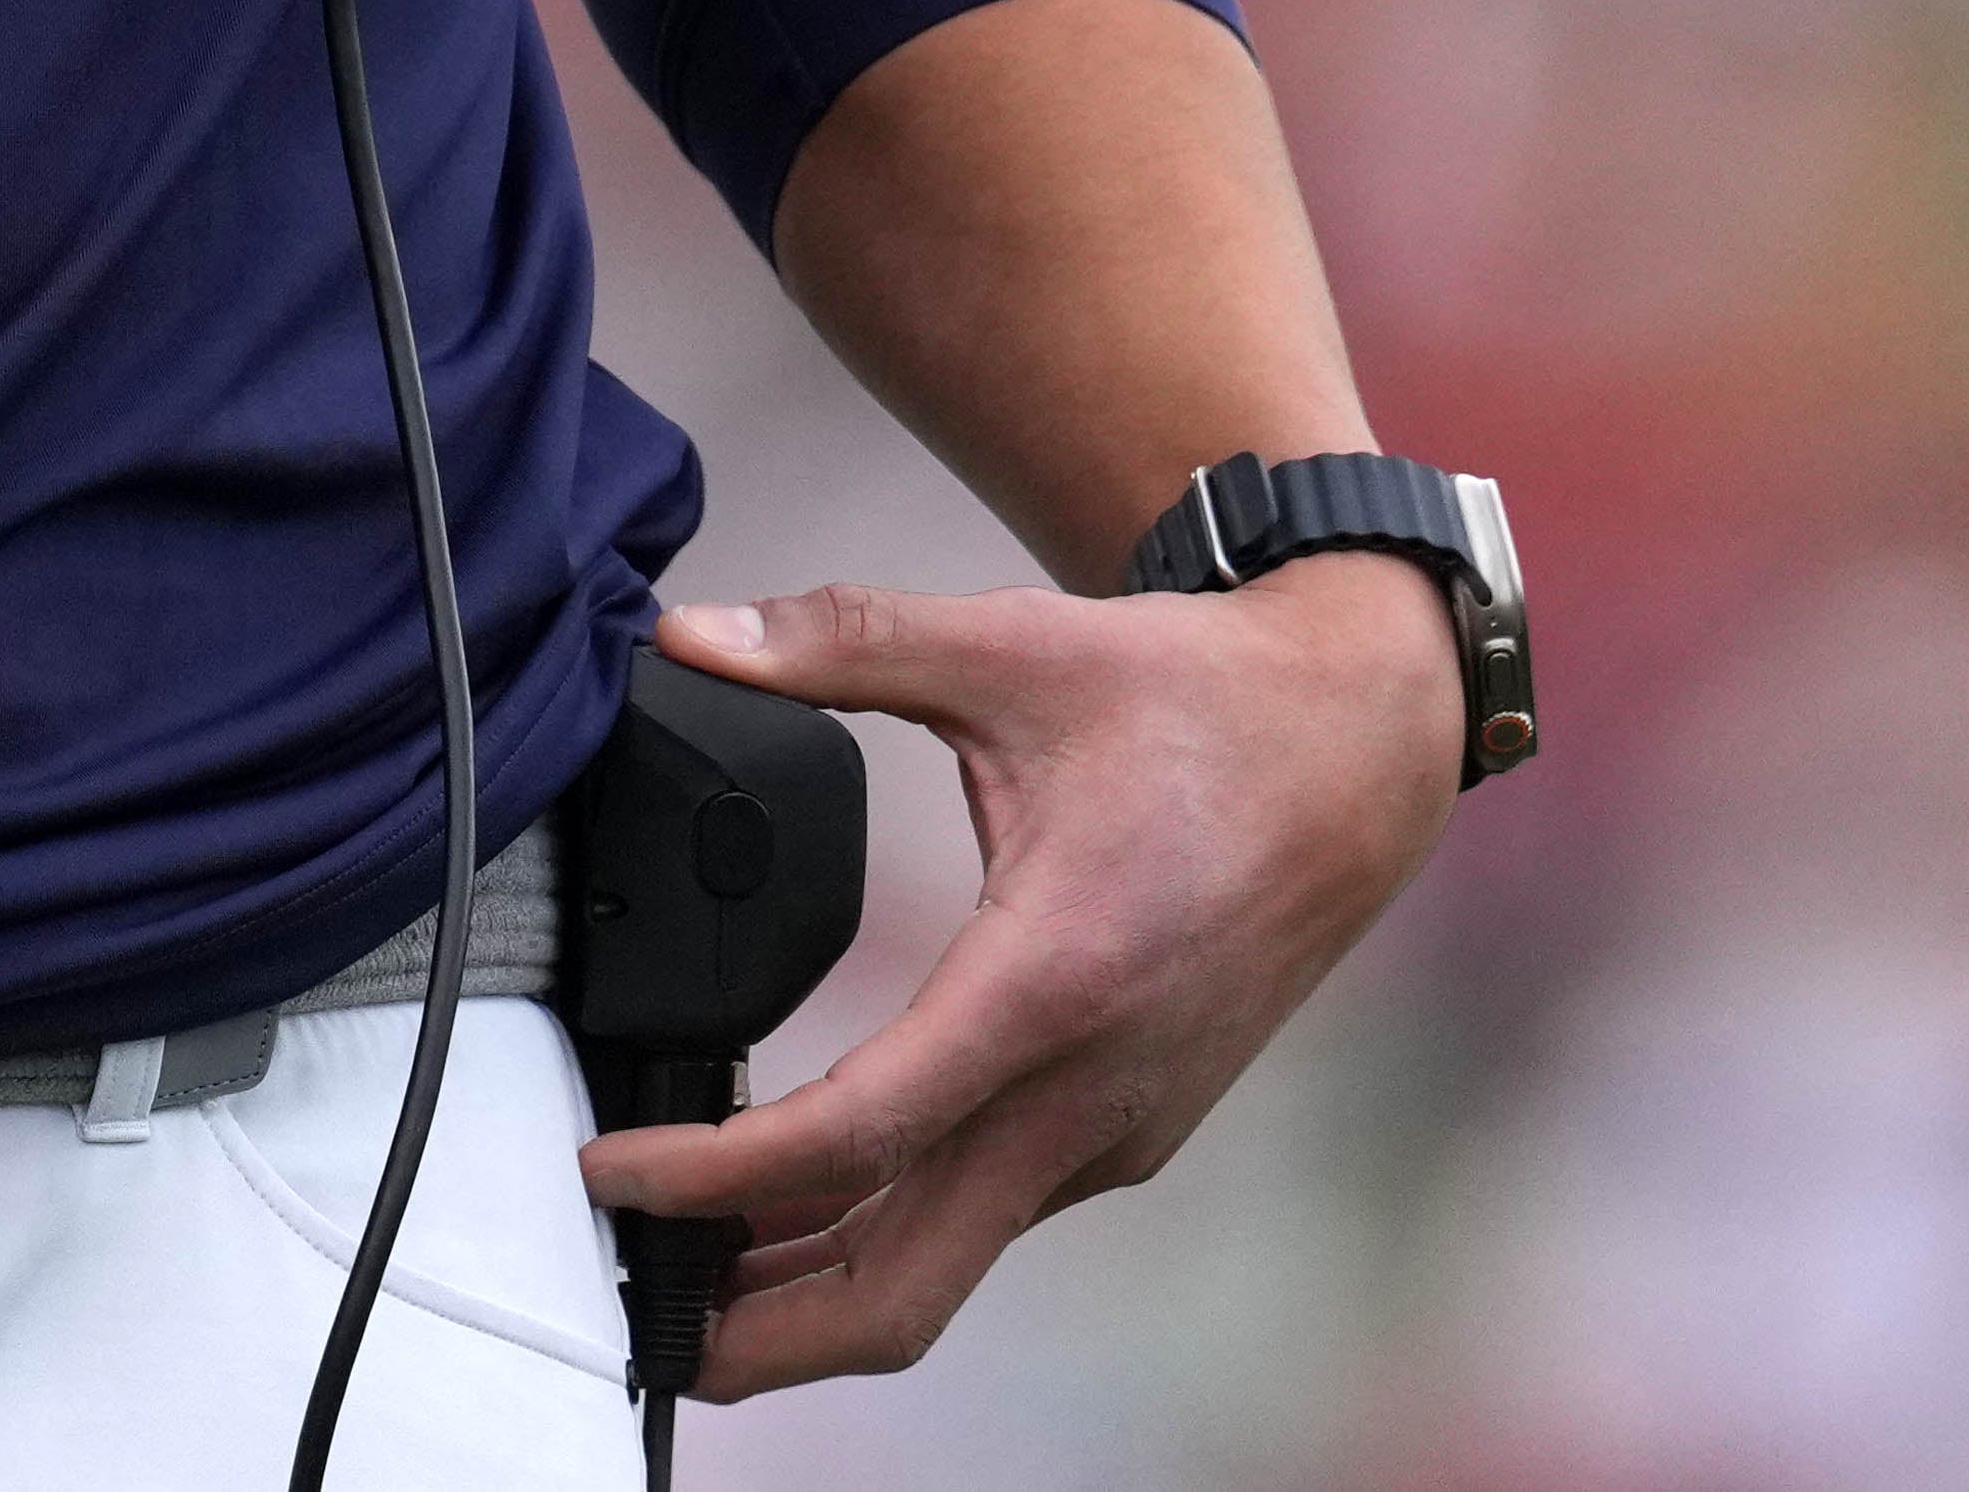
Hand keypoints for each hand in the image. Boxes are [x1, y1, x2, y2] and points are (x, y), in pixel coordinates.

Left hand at [574, 553, 1457, 1392]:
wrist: (1357, 750)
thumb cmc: (1197, 704)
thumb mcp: (1013, 648)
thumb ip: (840, 640)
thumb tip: (689, 634)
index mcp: (1050, 982)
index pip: (854, 1137)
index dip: (715, 1177)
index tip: (611, 1172)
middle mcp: (1087, 1090)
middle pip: (903, 1286)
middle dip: (764, 1334)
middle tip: (635, 1316)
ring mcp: (1115, 1126)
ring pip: (944, 1264)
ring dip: (816, 1294)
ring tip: (687, 1277)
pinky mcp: (1127, 1129)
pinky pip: (986, 1218)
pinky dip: (887, 1240)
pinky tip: (807, 1209)